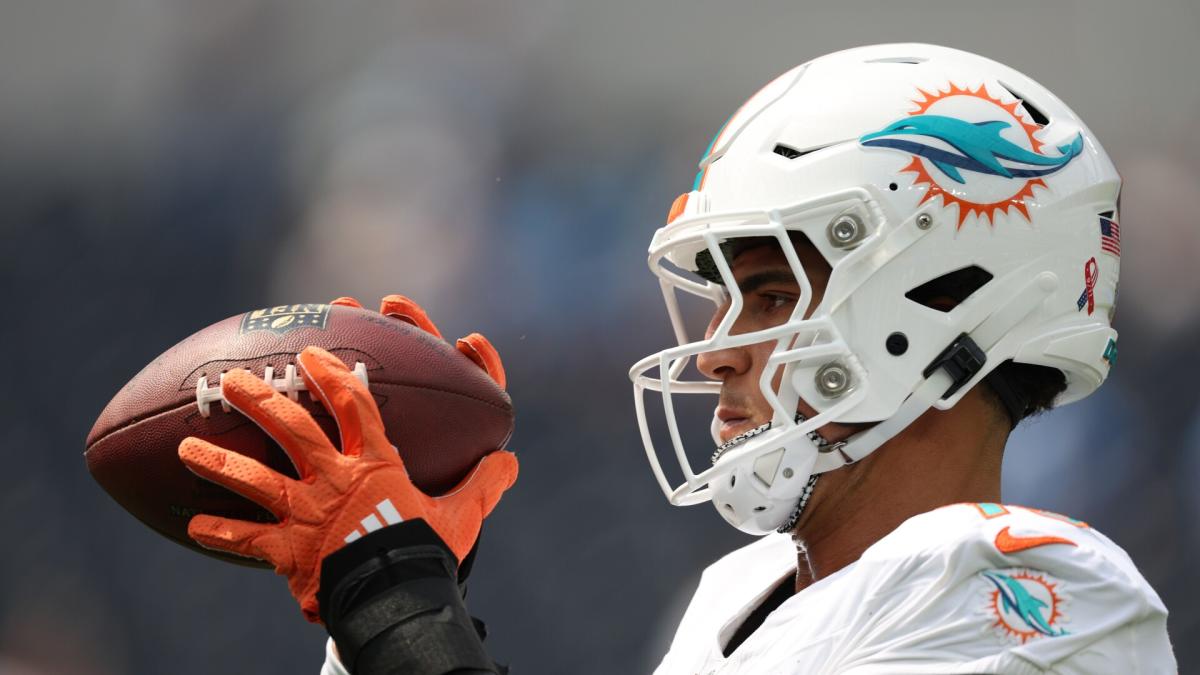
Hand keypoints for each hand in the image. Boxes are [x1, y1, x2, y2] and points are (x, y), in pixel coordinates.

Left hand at [178, 298, 516, 622]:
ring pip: (254, 478)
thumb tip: (511, 459)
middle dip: (261, 399)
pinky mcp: (286, 551)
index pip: (353, 407)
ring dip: (218, 461)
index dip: (332, 377)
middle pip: (291, 428)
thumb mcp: (461, 516)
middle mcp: (332, 480)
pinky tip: (194, 523)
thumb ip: (483, 483)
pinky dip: (221, 531)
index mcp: (374, 464)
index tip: (312, 356)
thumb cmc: (427, 553)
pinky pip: (247, 539)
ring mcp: (304, 513)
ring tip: (185, 446)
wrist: (393, 597)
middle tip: (234, 380)